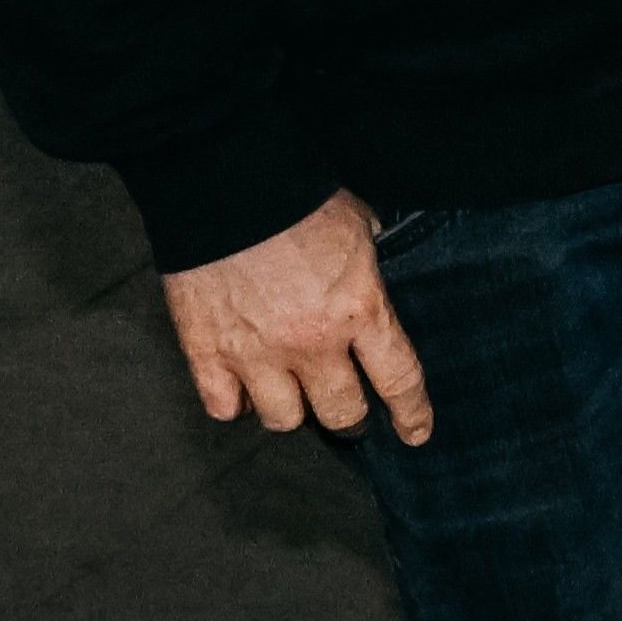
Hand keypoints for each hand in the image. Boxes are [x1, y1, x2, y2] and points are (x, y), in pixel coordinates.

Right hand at [167, 195, 437, 440]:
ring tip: (291, 392)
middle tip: (346, 407)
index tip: (415, 433)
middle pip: (341, 413)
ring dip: (292, 409)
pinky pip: (224, 407)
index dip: (411, 414)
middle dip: (350, 415)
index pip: (399, 380)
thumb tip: (372, 279)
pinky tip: (242, 388)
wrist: (225, 187)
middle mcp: (311, 343)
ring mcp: (255, 354)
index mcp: (360, 310)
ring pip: (283, 419)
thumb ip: (370, 266)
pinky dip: (234, 402)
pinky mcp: (206, 352)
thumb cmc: (299, 198)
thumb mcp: (360, 226)